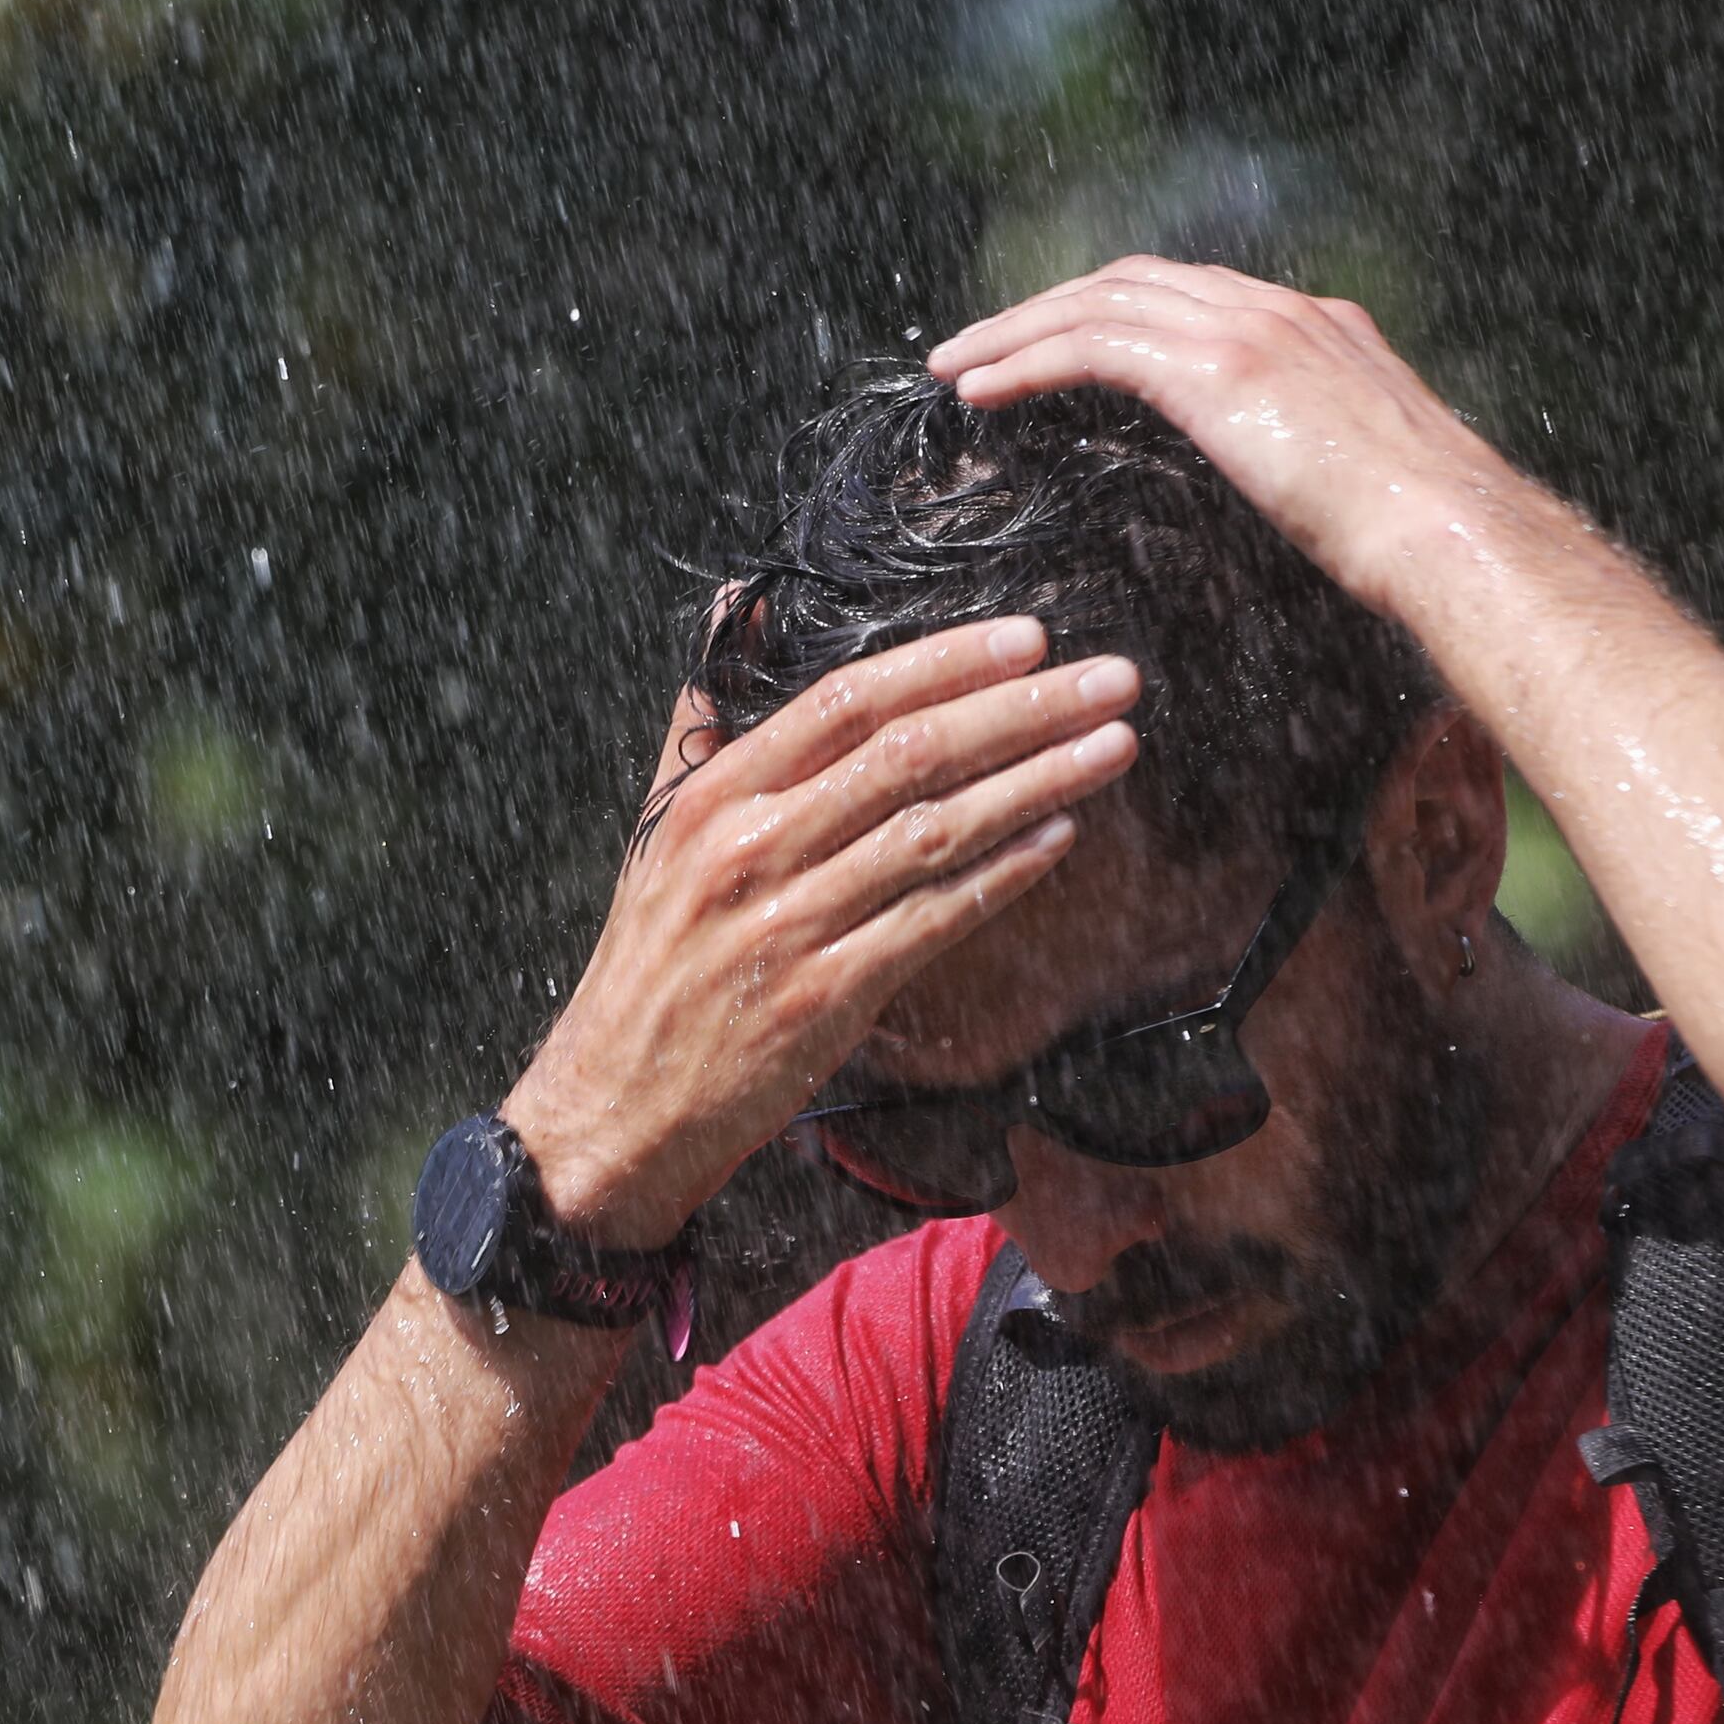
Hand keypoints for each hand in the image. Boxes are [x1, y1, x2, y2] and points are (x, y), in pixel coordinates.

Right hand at [500, 619, 1139, 1247]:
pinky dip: (1002, 876)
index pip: (847, 702)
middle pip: (908, 755)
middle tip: (1108, 680)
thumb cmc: (649, 972)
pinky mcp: (824, 998)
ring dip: (1036, 783)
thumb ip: (701, 726)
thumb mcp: (655, 836)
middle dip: (1022, 709)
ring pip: (935, 832)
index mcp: (713, 799)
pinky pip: (932, 922)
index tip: (1026, 639)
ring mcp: (789, 925)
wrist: (611, 1110)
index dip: (945, 663)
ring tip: (1113, 747)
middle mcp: (750, 850)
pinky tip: (1060, 840)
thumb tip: (738, 612)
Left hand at [925, 259, 1578, 627]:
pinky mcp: (1219, 368)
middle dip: (1051, 307)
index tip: (1060, 344)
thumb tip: (1290, 496)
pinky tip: (983, 388)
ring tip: (959, 364)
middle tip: (983, 345)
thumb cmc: (1420, 538)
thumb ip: (1311, 460)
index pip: (1191, 296)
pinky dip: (1029, 359)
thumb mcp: (1357, 480)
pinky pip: (1094, 344)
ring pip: (1101, 301)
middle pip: (1133, 282)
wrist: (1451, 531)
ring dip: (1018, 329)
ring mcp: (1250, 329)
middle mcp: (1278, 311)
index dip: (1114, 312)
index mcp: (1316, 327)